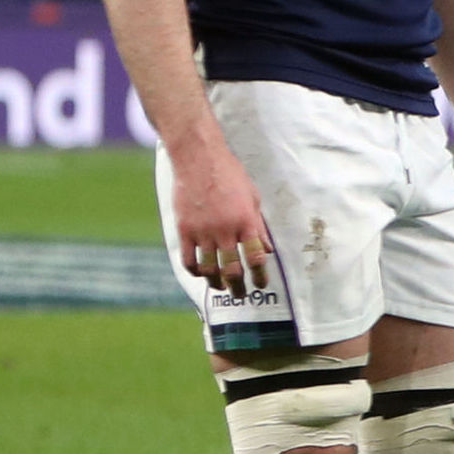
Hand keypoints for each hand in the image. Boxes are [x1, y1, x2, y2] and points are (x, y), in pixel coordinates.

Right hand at [167, 139, 274, 291]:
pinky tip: (200, 273)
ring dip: (216, 282)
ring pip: (209, 268)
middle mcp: (225, 230)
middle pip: (232, 269)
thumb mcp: (253, 198)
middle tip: (241, 294)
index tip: (262, 284)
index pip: (256, 258)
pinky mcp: (184, 229)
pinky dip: (194, 271)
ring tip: (221, 287)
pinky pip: (188, 259)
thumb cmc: (230, 175)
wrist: (199, 160)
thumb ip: (259, 227)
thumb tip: (268, 250)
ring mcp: (203, 231)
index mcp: (246, 222)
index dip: (260, 276)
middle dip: (238, 286)